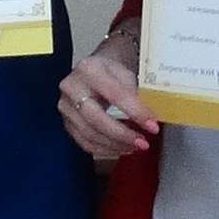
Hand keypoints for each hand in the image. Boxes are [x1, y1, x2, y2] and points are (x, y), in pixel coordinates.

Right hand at [58, 41, 153, 167]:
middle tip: (143, 143)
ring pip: (89, 134)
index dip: (136, 112)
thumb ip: (136, 93)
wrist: (94, 69)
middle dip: (122, 134)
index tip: (153, 125)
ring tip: (135, 146)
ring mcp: (66, 106)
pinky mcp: (66, 122)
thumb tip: (150, 119)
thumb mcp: (127, 73)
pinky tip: (120, 148)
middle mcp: (72, 87)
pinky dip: (104, 149)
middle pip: (96, 118)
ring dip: (115, 145)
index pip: (115, 94)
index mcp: (89, 69)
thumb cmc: (112, 71)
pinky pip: (84, 142)